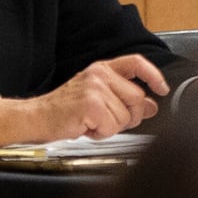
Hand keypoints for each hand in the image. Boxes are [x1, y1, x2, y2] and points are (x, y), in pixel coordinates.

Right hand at [0, 55, 166, 146]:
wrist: (36, 118)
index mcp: (102, 70)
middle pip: (138, 98)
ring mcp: (95, 89)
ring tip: (91, 122)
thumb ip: (124, 98)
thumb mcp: (98, 98)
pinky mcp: (91, 105)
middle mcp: (100, 75)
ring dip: (111, 127)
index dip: (154, 75)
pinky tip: (86, 127)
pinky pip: (112, 127)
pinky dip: (101, 133)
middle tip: (107, 120)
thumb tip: (152, 106)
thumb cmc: (64, 109)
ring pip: (126, 116)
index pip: (136, 63)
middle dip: (129, 116)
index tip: (162, 88)